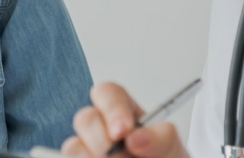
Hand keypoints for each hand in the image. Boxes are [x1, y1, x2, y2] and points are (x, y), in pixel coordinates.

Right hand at [61, 82, 189, 157]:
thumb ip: (161, 138)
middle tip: (116, 155)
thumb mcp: (170, 146)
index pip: (108, 93)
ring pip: (73, 146)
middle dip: (101, 139)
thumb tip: (136, 137)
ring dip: (92, 156)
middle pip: (85, 118)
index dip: (113, 109)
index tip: (124, 130)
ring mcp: (88, 149)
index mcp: (124, 112)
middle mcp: (101, 128)